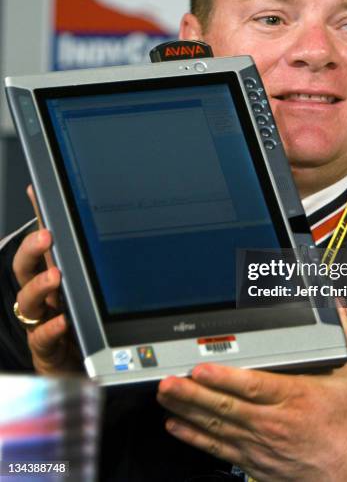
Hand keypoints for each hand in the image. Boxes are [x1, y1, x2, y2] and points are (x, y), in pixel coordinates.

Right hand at [12, 187, 81, 374]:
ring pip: (28, 300)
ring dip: (39, 287)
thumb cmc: (82, 320)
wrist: (79, 364)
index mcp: (51, 275)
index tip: (37, 193)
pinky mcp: (45, 348)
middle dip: (32, 250)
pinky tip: (62, 320)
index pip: (42, 244)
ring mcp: (40, 320)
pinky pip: (42, 338)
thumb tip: (108, 218)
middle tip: (46, 236)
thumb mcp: (92, 286)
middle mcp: (42, 295)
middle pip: (24, 267)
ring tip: (55, 277)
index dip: (37, 217)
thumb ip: (95, 258)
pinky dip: (51, 329)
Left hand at [157, 307, 346, 481]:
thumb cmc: (341, 423)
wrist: (345, 471)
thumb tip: (337, 308)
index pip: (253, 385)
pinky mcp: (251, 459)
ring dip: (188, 409)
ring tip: (166, 395)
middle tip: (170, 380)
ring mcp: (258, 442)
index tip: (202, 368)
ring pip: (216, 425)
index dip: (224, 378)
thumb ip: (340, 338)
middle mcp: (271, 421)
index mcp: (292, 396)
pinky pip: (218, 448)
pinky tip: (177, 424)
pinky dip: (195, 436)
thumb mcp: (346, 378)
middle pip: (226, 406)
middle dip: (194, 392)